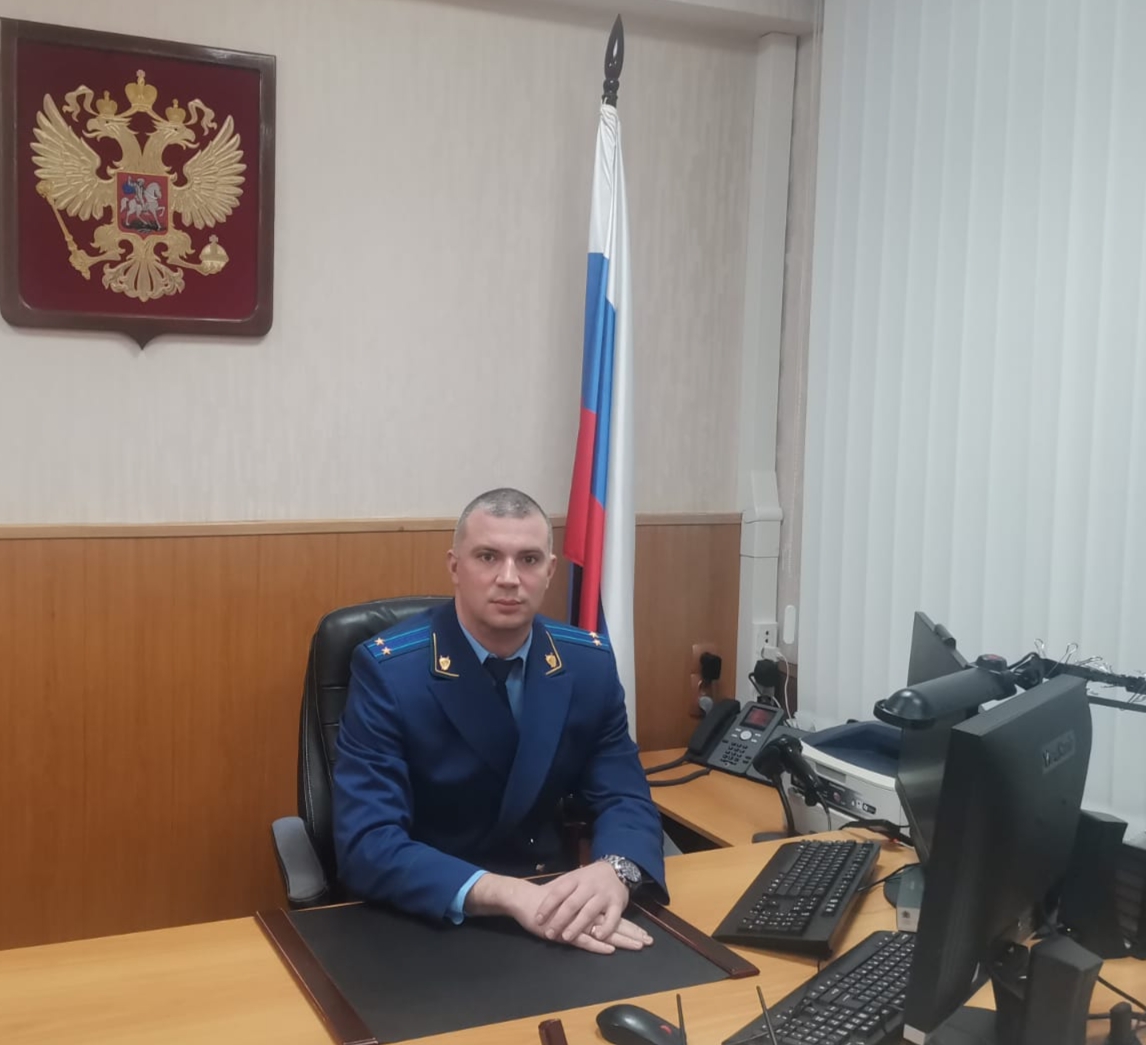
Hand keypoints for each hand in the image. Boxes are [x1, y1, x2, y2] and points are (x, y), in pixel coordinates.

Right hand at [465, 873, 651, 954]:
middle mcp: (586, 912)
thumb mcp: (569, 900)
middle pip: (613, 925)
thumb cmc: (547, 900)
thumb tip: (596, 913)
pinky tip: (610, 949)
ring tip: (638, 946)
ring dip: (621, 939)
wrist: (527, 900)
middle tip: (649, 943)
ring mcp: (577, 922)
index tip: (645, 935)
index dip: (629, 927)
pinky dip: (598, 944)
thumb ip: (582, 907)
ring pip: (604, 932)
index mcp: (589, 906)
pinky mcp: (565, 931)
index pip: (613, 918)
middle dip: (632, 934)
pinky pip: (584, 939)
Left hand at [533, 861, 636, 945]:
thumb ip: (558, 888)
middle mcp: (589, 886)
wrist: (617, 869)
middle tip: (549, 933)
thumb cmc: (589, 878)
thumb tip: (537, 898)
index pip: (558, 892)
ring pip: (590, 911)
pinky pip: (612, 917)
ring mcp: (604, 895)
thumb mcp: (573, 877)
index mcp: (575, 879)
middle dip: (560, 919)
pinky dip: (606, 927)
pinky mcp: (618, 904)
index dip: (547, 905)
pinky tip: (597, 936)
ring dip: (577, 925)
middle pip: (572, 903)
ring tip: (567, 938)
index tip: (538, 919)